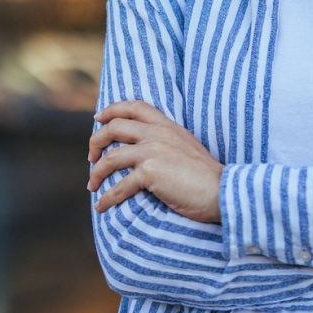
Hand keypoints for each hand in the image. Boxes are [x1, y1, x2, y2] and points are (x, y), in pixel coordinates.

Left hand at [87, 100, 222, 222]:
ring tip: (92, 186)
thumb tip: (148, 152)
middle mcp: (157, 134)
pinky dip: (107, 198)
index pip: (134, 106)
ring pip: (110, 157)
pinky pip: (118, 186)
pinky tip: (102, 206)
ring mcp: (152, 151)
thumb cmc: (206, 175)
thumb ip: (167, 142)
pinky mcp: (149, 172)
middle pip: (114, 127)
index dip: (112, 109)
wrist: (220, 190)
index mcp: (167, 125)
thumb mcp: (186, 147)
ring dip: (96, 173)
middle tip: (91, 157)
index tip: (99, 117)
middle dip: (96, 141)